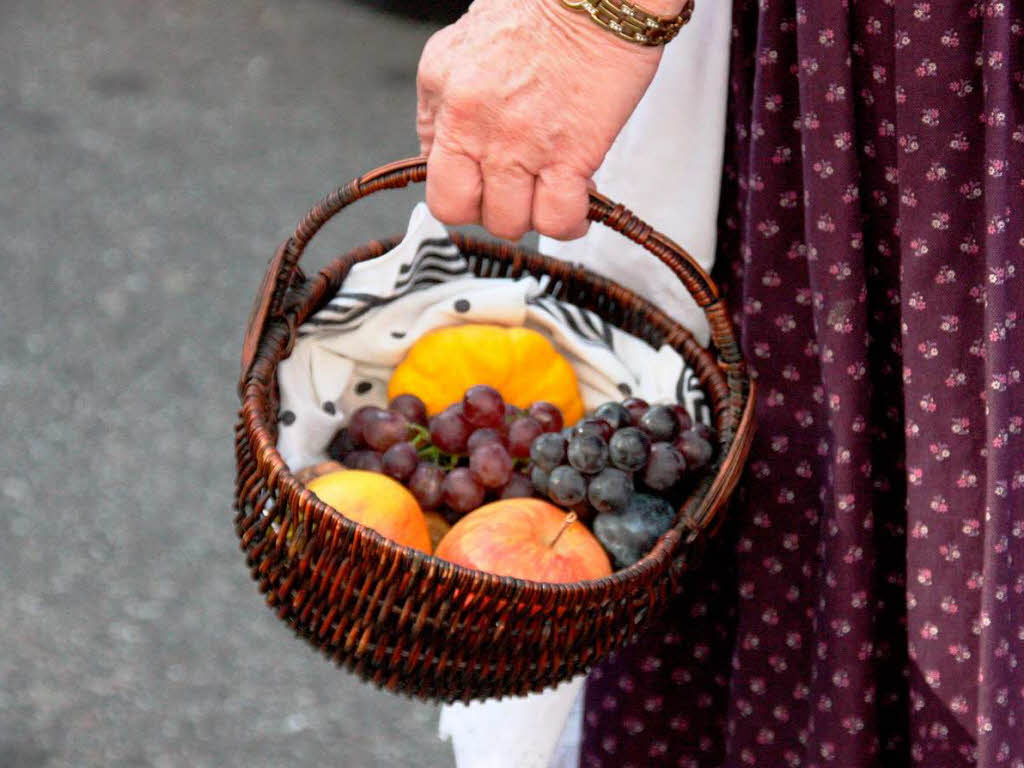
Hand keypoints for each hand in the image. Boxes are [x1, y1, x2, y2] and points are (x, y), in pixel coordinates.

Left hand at [416, 0, 665, 240]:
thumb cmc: (542, 8)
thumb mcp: (463, 46)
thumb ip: (444, 100)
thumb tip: (442, 145)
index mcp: (444, 94)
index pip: (431, 175)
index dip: (462, 189)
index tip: (484, 184)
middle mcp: (473, 122)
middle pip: (458, 209)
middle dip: (485, 211)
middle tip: (512, 194)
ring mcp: (520, 142)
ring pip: (508, 222)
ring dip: (532, 217)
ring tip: (550, 196)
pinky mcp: (569, 154)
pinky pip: (558, 219)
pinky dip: (570, 222)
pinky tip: (579, 204)